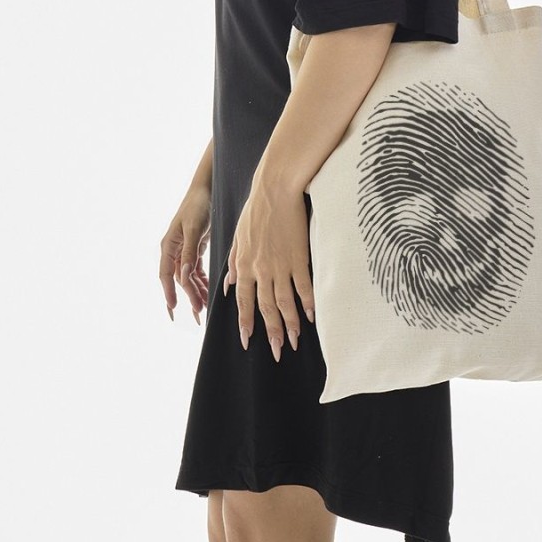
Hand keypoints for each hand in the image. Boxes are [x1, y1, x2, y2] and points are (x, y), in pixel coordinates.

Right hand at [159, 185, 210, 323]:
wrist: (207, 189)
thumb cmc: (198, 205)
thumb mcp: (194, 228)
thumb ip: (190, 252)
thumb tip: (183, 275)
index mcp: (169, 246)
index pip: (166, 275)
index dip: (169, 292)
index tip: (175, 309)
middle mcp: (174, 250)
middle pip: (179, 279)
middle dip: (188, 296)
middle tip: (198, 314)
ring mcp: (184, 250)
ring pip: (188, 277)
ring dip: (196, 291)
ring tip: (206, 306)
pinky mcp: (195, 248)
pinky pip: (196, 270)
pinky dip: (202, 281)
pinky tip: (208, 291)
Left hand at [224, 177, 313, 361]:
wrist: (275, 187)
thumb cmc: (256, 208)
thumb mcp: (238, 235)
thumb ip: (233, 262)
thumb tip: (229, 284)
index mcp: (244, 264)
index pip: (244, 301)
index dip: (246, 323)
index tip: (247, 342)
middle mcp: (260, 269)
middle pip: (265, 308)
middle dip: (270, 333)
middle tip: (275, 353)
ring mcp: (280, 264)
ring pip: (284, 302)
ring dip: (289, 325)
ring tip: (293, 343)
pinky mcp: (299, 256)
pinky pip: (304, 286)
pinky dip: (308, 303)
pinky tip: (312, 317)